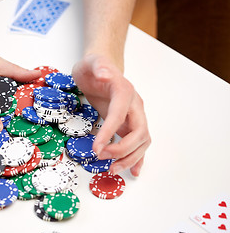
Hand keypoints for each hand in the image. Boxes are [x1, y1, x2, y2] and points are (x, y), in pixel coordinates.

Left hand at [72, 54, 150, 175]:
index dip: (109, 133)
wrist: (100, 68)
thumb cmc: (94, 67)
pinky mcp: (129, 124)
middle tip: (101, 157)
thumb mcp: (91, 62)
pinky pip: (139, 143)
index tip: (96, 148)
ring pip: (142, 142)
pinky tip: (133, 170)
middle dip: (122, 149)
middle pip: (139, 132)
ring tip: (112, 169)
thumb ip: (98, 67)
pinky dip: (137, 158)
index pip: (120, 115)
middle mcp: (134, 105)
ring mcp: (134, 116)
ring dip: (130, 158)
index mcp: (124, 91)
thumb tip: (104, 75)